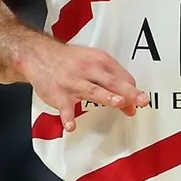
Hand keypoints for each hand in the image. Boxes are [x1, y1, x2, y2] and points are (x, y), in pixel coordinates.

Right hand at [16, 37, 147, 130]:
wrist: (39, 55)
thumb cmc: (71, 61)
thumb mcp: (94, 63)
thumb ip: (113, 82)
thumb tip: (131, 103)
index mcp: (100, 61)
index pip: (123, 77)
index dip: (133, 91)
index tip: (140, 102)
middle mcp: (88, 70)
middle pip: (112, 82)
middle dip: (128, 92)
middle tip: (141, 100)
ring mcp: (73, 83)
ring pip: (92, 90)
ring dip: (106, 96)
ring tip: (118, 102)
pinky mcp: (58, 95)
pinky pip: (64, 108)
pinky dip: (67, 117)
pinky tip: (71, 126)